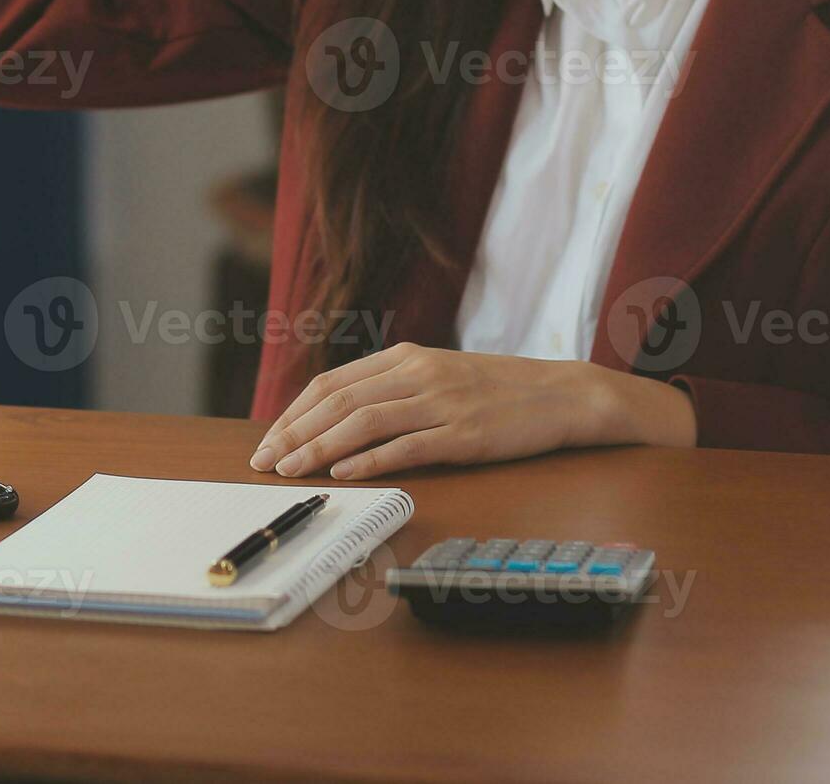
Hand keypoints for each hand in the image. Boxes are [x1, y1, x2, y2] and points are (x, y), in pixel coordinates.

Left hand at [247, 343, 697, 480]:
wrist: (564, 395)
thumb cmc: (499, 392)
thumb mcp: (440, 376)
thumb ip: (394, 389)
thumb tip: (340, 416)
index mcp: (408, 357)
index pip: (333, 383)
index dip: (294, 412)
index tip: (269, 439)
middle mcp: (419, 374)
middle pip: (339, 401)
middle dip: (294, 432)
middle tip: (265, 461)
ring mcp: (441, 403)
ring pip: (364, 422)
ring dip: (319, 447)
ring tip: (290, 469)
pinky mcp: (464, 434)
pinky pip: (407, 446)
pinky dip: (369, 460)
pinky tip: (342, 473)